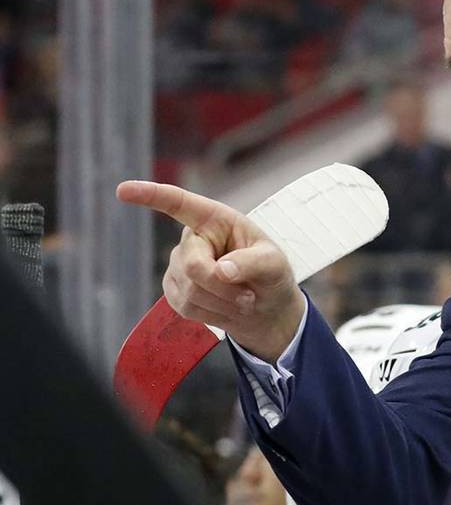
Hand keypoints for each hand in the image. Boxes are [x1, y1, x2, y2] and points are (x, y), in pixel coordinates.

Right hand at [116, 181, 306, 363]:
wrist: (264, 308)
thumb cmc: (270, 274)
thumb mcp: (274, 264)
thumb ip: (252, 263)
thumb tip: (220, 270)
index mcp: (214, 219)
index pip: (179, 204)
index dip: (150, 195)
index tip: (122, 190)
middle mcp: (192, 239)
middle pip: (194, 266)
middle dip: (224, 287)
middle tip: (250, 295)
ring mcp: (178, 265)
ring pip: (191, 290)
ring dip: (223, 302)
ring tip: (243, 299)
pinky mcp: (174, 290)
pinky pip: (186, 307)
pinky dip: (212, 313)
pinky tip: (226, 307)